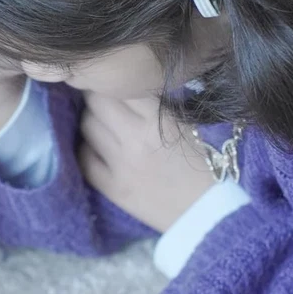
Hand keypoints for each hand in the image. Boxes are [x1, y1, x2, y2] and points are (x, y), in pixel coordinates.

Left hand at [78, 93, 214, 230]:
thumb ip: (155, 104)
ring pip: (87, 127)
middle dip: (97, 96)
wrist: (209, 212)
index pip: (120, 86)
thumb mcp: (185, 125)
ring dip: (92, 120)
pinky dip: (87, 149)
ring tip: (103, 124)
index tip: (113, 80)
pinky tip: (97, 148)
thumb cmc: (204, 165)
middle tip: (103, 100)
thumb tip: (127, 85)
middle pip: (96, 102)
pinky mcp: (111, 187)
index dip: (113, 80)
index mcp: (159, 119)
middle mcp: (135, 138)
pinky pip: (83, 159)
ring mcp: (120, 164)